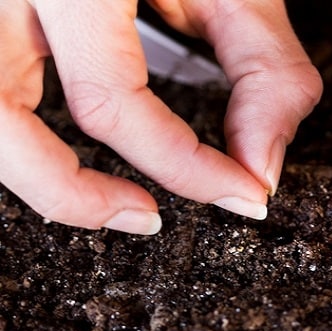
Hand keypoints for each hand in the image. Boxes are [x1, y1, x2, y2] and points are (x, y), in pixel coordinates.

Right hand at [0, 0, 321, 233]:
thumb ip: (263, 69)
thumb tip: (261, 166)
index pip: (112, 102)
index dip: (185, 167)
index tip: (245, 193)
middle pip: (4, 125)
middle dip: (80, 196)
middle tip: (150, 218)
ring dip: (40, 180)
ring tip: (112, 204)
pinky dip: (31, 136)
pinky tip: (77, 151)